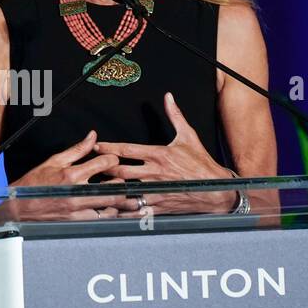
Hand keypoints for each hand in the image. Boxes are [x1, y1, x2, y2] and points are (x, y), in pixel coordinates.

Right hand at [6, 130, 137, 221]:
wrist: (18, 207)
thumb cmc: (33, 185)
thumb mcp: (54, 161)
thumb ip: (77, 150)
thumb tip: (92, 136)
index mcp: (72, 175)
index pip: (103, 163)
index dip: (112, 159)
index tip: (112, 160)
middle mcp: (76, 193)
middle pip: (113, 187)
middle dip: (122, 181)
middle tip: (122, 178)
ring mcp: (77, 210)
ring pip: (110, 207)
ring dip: (118, 200)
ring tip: (119, 194)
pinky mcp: (76, 222)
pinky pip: (100, 220)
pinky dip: (108, 214)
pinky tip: (109, 208)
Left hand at [94, 92, 238, 214]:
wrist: (217, 189)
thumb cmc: (201, 163)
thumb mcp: (189, 136)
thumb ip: (175, 116)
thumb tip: (169, 97)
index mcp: (159, 155)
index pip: (128, 150)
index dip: (109, 148)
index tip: (96, 146)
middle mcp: (155, 173)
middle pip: (121, 172)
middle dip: (104, 170)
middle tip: (90, 169)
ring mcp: (157, 190)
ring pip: (127, 192)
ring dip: (110, 192)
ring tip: (94, 191)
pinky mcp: (160, 205)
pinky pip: (138, 209)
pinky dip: (124, 211)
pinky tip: (112, 211)